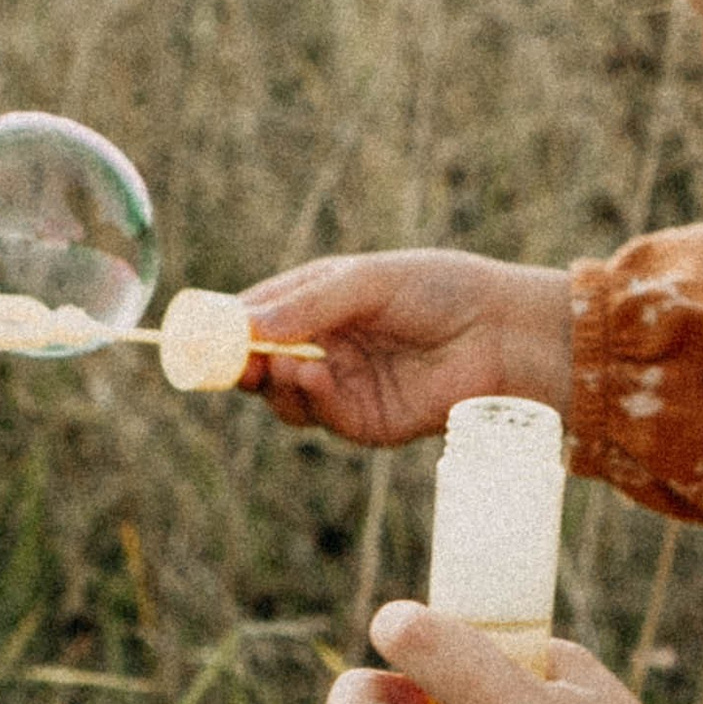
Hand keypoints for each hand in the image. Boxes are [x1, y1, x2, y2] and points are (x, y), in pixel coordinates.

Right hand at [239, 249, 573, 448]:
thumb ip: (309, 304)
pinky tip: (316, 376)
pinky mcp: (368, 421)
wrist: (503, 332)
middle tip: (230, 361)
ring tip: (286, 362)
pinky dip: (309, 399)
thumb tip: (249, 324)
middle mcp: (327, 345)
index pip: (258, 317)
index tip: (199, 334)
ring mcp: (346, 386)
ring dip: (275, 383)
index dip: (227, 327)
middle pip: (262, 364)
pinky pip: (322, 418)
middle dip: (240, 365)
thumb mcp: (367, 282)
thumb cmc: (440, 289)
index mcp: (321, 303)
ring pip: (284, 397)